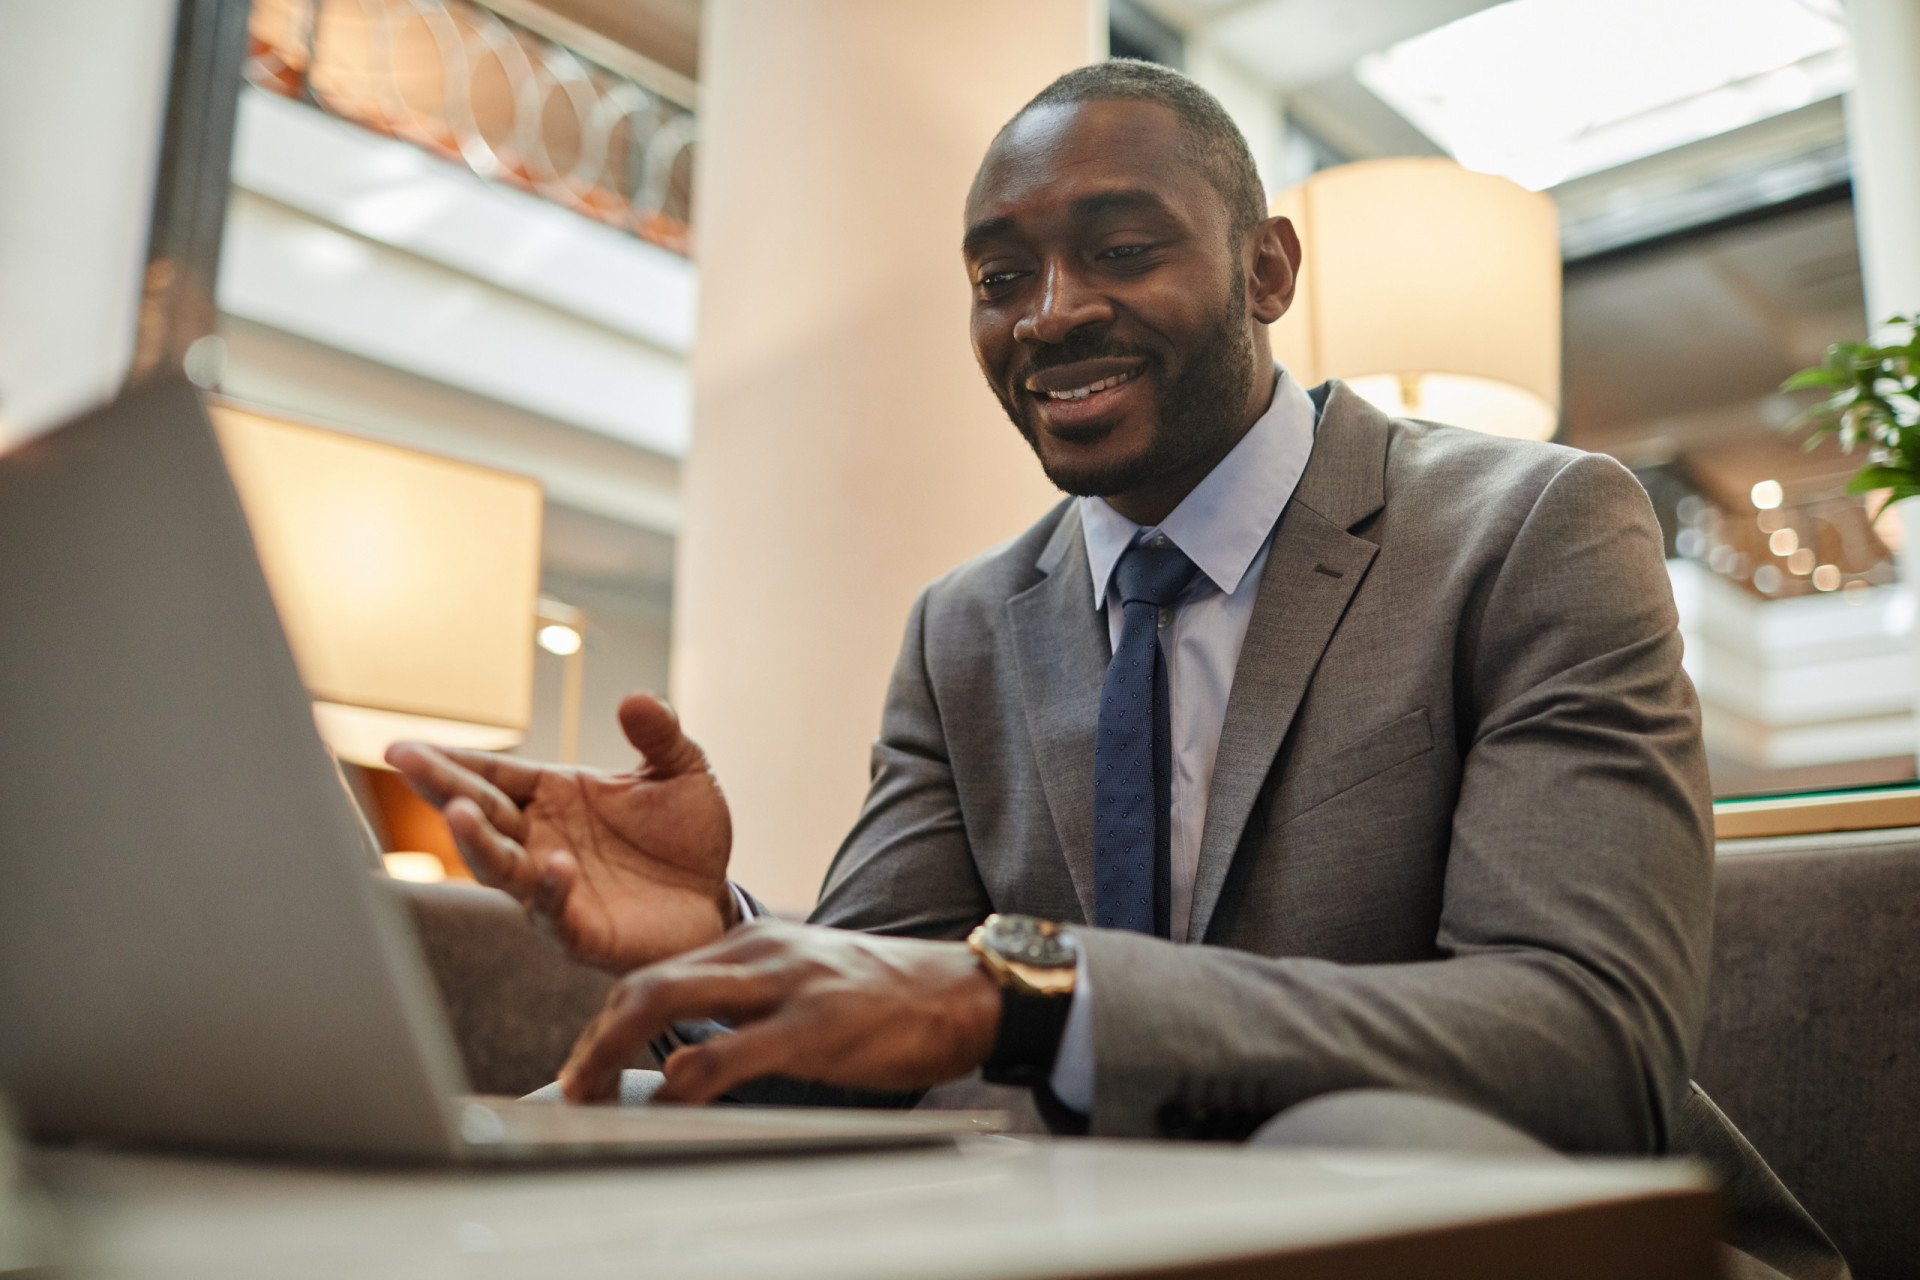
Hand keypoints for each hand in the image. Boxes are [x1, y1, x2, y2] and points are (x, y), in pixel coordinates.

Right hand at [385, 693, 733, 971]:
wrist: (714, 899)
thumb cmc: (685, 836)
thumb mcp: (680, 772)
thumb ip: (659, 735)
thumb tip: (637, 696)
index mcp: (553, 796)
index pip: (493, 774)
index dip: (450, 759)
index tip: (404, 746)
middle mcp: (540, 840)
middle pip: (481, 811)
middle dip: (441, 786)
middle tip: (405, 760)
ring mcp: (553, 886)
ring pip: (500, 865)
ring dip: (476, 840)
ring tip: (457, 811)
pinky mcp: (579, 930)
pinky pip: (554, 912)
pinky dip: (550, 890)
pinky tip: (555, 866)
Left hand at [559, 921, 1000, 1103]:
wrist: (964, 993)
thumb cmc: (884, 1000)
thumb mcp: (804, 983)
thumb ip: (748, 1005)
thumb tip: (686, 1055)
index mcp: (754, 941)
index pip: (655, 973)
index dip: (604, 1022)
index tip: (583, 1066)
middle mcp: (760, 951)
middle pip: (646, 982)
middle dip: (592, 1038)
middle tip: (570, 1088)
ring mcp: (786, 984)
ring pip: (670, 999)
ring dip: (614, 1049)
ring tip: (592, 1093)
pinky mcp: (816, 1024)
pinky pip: (732, 1048)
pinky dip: (688, 1075)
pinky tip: (670, 1096)